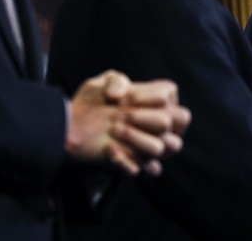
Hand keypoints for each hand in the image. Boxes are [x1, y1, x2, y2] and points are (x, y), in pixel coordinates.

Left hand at [66, 69, 190, 175]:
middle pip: (179, 119)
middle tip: (123, 116)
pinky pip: (150, 170)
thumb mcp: (103, 83)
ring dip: (138, 138)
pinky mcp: (138, 164)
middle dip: (149, 117)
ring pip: (165, 146)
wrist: (72, 126)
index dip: (149, 94)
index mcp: (155, 100)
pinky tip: (110, 151)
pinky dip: (128, 162)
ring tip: (114, 131)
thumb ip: (116, 80)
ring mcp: (150, 145)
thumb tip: (120, 96)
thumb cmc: (93, 102)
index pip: (170, 93)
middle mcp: (158, 123)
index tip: (126, 97)